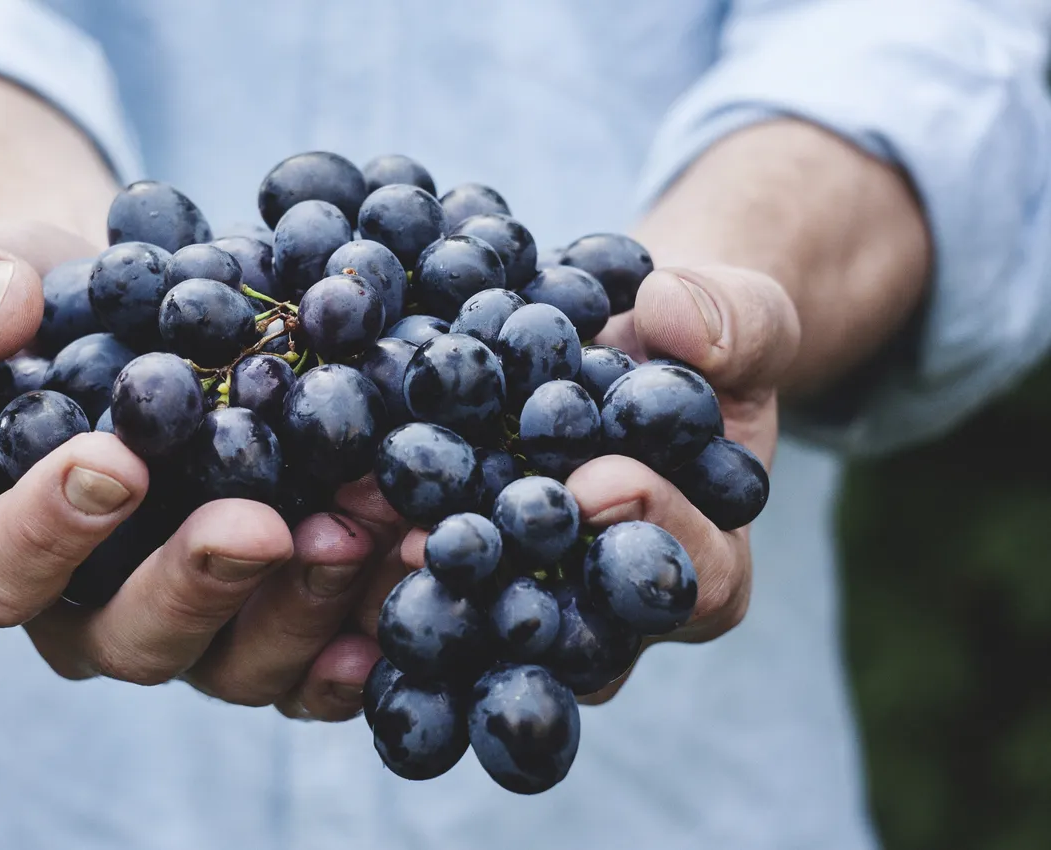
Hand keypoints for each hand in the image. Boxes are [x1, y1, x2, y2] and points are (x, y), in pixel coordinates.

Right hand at [0, 220, 394, 719]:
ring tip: (366, 529)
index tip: (113, 461)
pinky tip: (417, 575)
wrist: (133, 310)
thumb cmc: (30, 301)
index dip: (43, 532)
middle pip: (131, 638)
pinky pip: (320, 658)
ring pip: (239, 660)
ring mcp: (193, 625)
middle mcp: (89, 611)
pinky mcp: (274, 616)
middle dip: (198, 583)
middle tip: (259, 525)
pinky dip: (370, 628)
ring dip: (306, 604)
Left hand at [357, 264, 799, 703]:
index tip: (598, 480)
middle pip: (574, 630)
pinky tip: (326, 515)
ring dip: (424, 584)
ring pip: (486, 623)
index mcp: (705, 563)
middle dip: (512, 583)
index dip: (652, 532)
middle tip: (447, 542)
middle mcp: (612, 609)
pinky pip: (426, 579)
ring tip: (367, 532)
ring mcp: (533, 597)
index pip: (695, 578)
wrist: (624, 345)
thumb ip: (734, 321)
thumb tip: (674, 315)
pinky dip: (375, 550)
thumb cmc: (697, 343)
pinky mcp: (465, 571)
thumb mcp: (741, 317)